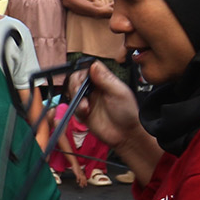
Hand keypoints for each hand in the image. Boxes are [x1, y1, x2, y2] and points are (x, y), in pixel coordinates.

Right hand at [73, 62, 161, 181]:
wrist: (125, 135)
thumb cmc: (127, 113)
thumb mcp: (119, 93)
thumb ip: (106, 79)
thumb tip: (93, 65)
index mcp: (104, 81)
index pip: (87, 69)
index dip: (82, 72)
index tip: (82, 78)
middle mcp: (94, 89)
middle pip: (75, 80)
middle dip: (75, 85)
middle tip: (79, 92)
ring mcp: (87, 100)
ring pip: (71, 93)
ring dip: (76, 98)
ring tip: (85, 107)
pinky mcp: (82, 112)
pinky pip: (72, 107)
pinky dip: (76, 109)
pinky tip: (85, 112)